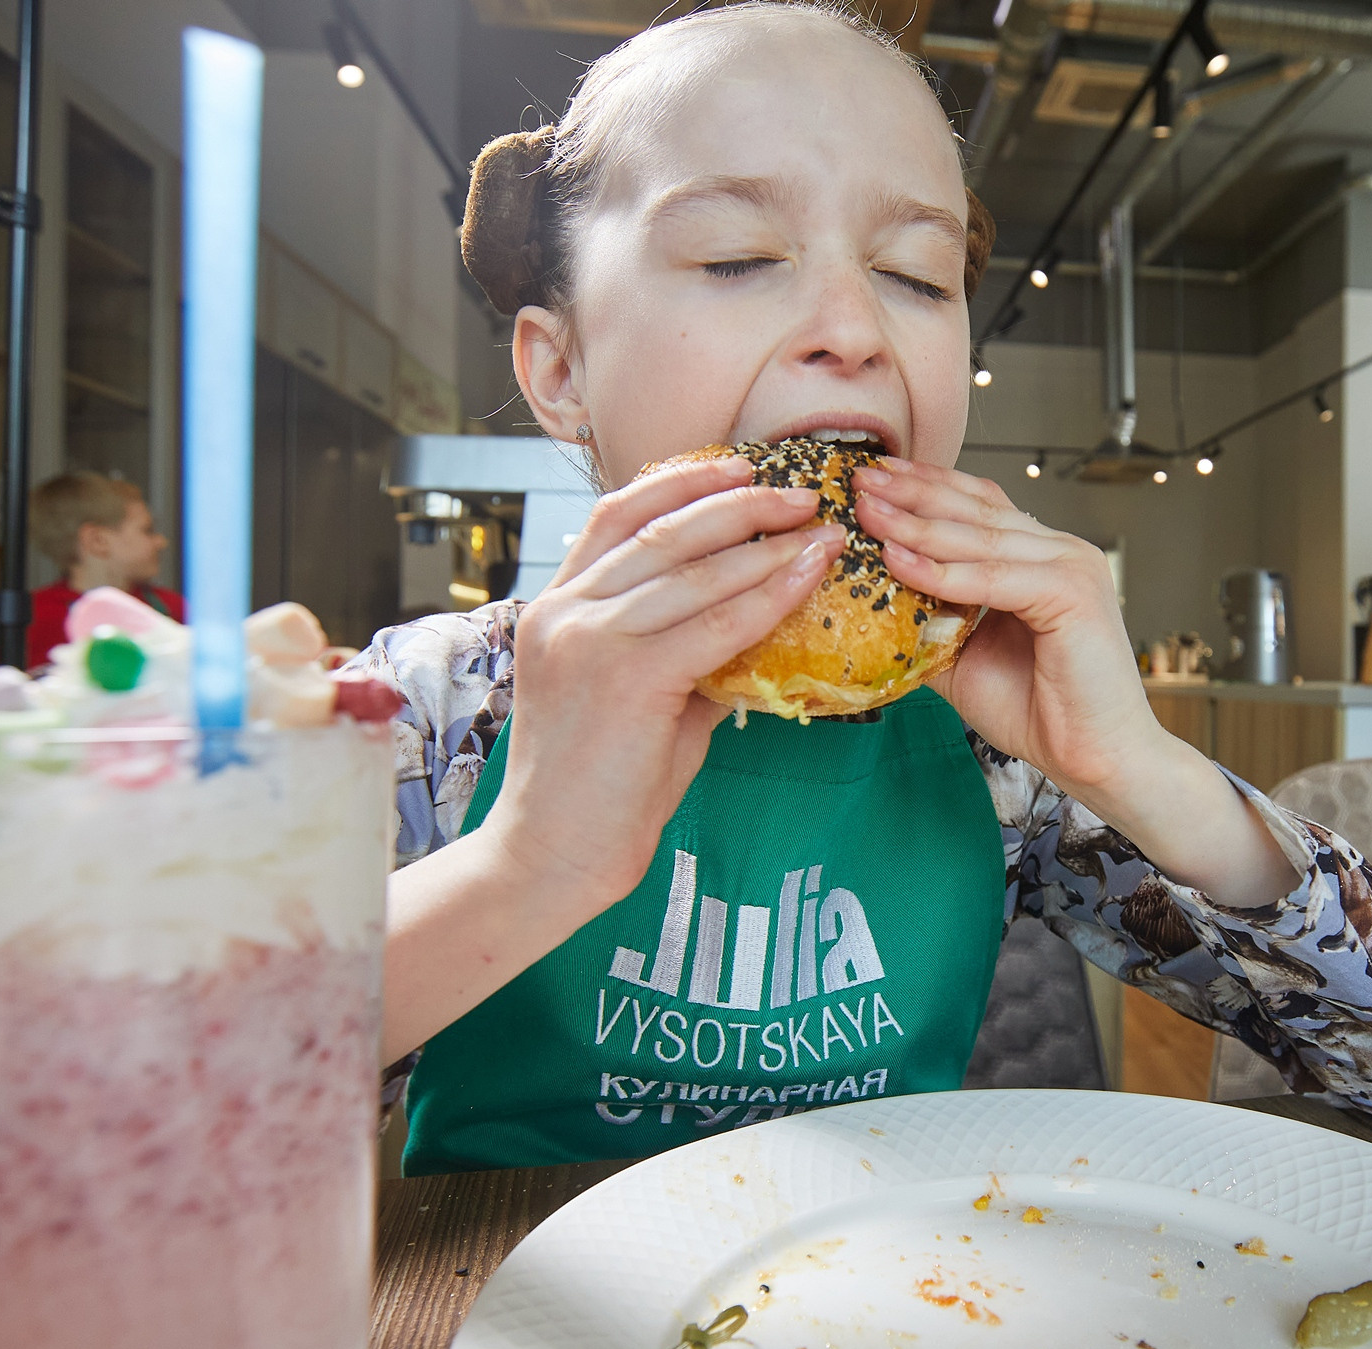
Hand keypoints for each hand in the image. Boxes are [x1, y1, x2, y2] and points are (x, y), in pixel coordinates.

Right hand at [486, 454, 840, 912]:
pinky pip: (715, 623)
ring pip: (693, 569)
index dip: (683, 483)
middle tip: (801, 491)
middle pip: (662, 527)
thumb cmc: (598, 787)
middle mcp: (565, 611)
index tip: (741, 468)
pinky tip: (808, 579)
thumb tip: (753, 624)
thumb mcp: (637, 699)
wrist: (551, 855)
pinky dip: (769, 595)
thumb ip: (682, 652)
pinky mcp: (625, 677)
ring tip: (820, 529)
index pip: (617, 516)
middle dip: (740, 501)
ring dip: (766, 541)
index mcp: (556, 606)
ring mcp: (590, 640)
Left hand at [857, 458, 1294, 906]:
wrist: (1096, 759)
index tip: (873, 477)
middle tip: (860, 478)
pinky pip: (992, 578)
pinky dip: (941, 572)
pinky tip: (897, 559)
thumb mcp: (965, 659)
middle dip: (913, 492)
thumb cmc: (1042, 713)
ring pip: (979, 538)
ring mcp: (1070, 567)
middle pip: (976, 509)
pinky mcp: (1072, 593)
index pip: (978, 506)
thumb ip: (929, 625)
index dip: (926, 487)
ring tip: (867, 512)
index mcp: (1042, 558)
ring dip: (916, 523)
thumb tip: (871, 608)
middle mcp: (1061, 551)